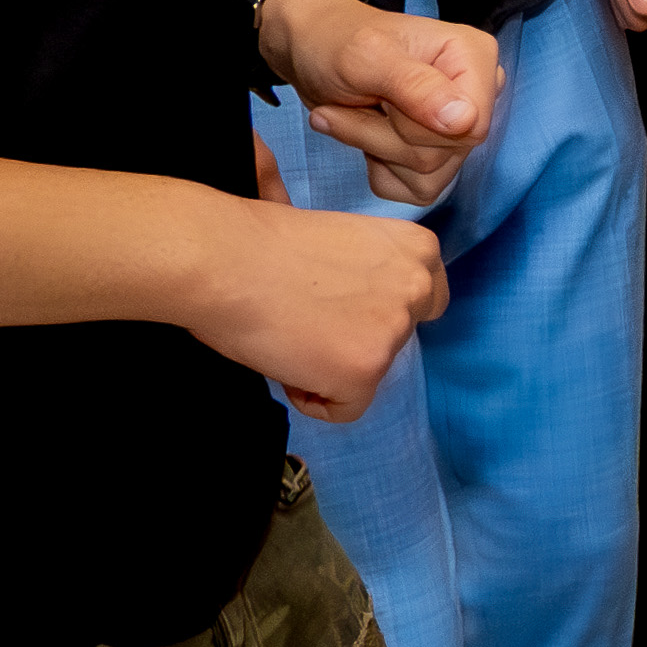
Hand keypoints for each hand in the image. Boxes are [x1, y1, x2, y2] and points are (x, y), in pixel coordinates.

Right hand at [186, 191, 449, 423]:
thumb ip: (367, 266)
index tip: (341, 308)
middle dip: (357, 340)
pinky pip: (346, 408)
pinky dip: (314, 400)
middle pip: (397, 339)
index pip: (424, 300)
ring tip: (288, 337)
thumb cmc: (261, 241)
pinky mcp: (365, 372)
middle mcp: (418, 289)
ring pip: (370, 373)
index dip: (377, 311)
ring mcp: (394, 333)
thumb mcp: (339, 237)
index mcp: (418, 248)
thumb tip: (353, 284)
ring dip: (331, 366)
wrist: (222, 260)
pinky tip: (285, 365)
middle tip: (308, 323)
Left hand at [256, 0, 496, 204]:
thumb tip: (464, 120)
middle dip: (387, 136)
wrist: (312, 51)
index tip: (382, 96)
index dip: (419, 126)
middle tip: (357, 101)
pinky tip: (365, 134)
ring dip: (376, 149)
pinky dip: (379, 170)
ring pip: (430, 177)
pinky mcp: (435, 157)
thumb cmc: (336, 42)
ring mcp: (456, 129)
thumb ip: (415, 85)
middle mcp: (474, 94)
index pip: (472, 126)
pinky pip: (416, 191)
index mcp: (473, 58)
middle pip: (448, 154)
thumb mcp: (366, 57)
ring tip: (351, 113)